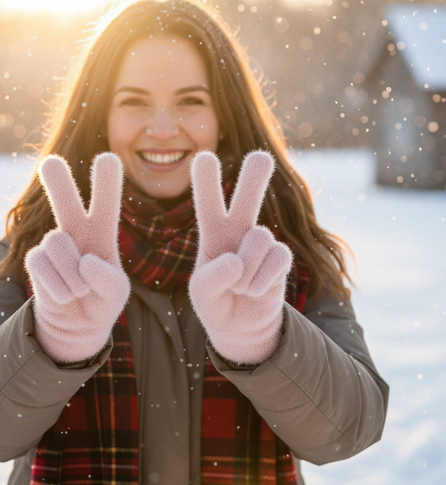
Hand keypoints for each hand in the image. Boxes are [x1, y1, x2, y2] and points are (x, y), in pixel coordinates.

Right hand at [25, 153, 129, 363]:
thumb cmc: (101, 300)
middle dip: (59, 182)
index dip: (106, 182)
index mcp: (102, 231)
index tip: (108, 158)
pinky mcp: (36, 260)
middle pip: (66, 201)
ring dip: (73, 275)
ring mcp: (53, 244)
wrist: (76, 325)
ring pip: (58, 243)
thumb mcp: (116, 293)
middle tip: (50, 163)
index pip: (106, 203)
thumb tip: (85, 263)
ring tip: (80, 290)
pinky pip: (42, 265)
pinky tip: (66, 296)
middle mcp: (76, 230)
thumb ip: (108, 279)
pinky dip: (59, 287)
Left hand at [189, 150, 291, 364]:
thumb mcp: (202, 293)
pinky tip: (253, 291)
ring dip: (246, 270)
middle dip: (254, 178)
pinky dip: (260, 281)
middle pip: (247, 198)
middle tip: (261, 158)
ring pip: (258, 238)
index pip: (208, 203)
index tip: (204, 156)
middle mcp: (238, 230)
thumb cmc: (216, 302)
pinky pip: (276, 259)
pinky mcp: (281, 258)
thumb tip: (237, 262)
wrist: (241, 327)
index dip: (206, 181)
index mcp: (212, 232)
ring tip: (238, 287)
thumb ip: (212, 277)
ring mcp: (262, 243)